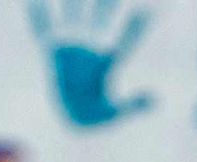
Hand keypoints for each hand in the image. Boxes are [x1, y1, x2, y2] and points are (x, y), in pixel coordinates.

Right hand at [31, 0, 158, 129]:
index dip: (138, 23)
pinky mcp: (50, 48)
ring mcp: (70, 42)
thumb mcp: (116, 112)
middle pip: (104, 8)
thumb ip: (135, 104)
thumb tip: (159, 99)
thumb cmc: (96, 114)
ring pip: (72, 7)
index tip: (152, 8)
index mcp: (108, 57)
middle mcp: (90, 43)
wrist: (72, 116)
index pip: (128, 35)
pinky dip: (36, 10)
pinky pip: (40, 25)